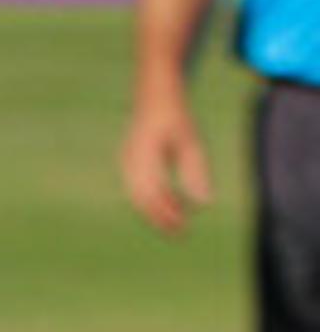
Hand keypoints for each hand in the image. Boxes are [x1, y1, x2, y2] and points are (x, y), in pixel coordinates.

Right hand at [125, 95, 212, 236]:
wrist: (153, 97)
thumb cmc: (175, 119)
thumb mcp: (190, 144)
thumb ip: (195, 173)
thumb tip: (204, 204)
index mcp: (144, 157)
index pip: (153, 195)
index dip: (166, 215)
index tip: (182, 228)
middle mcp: (131, 162)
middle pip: (142, 199)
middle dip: (159, 218)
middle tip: (179, 234)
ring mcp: (127, 162)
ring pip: (139, 195)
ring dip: (157, 209)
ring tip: (178, 222)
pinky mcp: (130, 162)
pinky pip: (139, 186)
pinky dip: (154, 198)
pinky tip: (172, 203)